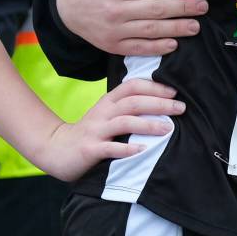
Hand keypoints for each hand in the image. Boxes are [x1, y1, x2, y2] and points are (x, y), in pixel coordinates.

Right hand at [36, 77, 185, 180]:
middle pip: (133, 102)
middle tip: (181, 108)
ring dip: (148, 124)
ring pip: (124, 122)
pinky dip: (127, 148)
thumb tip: (161, 101)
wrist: (56, 148)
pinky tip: (142, 149)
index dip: (154, 87)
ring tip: (168, 128)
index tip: (174, 92)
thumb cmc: (90, 132)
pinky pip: (110, 147)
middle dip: (159, 103)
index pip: (132, 86)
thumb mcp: (107, 114)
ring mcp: (96, 130)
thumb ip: (127, 106)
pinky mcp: (90, 149)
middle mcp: (103, 112)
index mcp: (108, 101)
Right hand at [57, 0, 207, 55]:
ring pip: (152, 30)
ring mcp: (115, 31)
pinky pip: (139, 48)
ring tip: (196, 26)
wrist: (61, 8)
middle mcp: (116, 10)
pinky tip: (174, 44)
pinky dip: (158, 48)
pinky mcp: (112, 45)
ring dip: (177, 28)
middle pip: (158, 9)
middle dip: (184, 7)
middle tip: (203, 6)